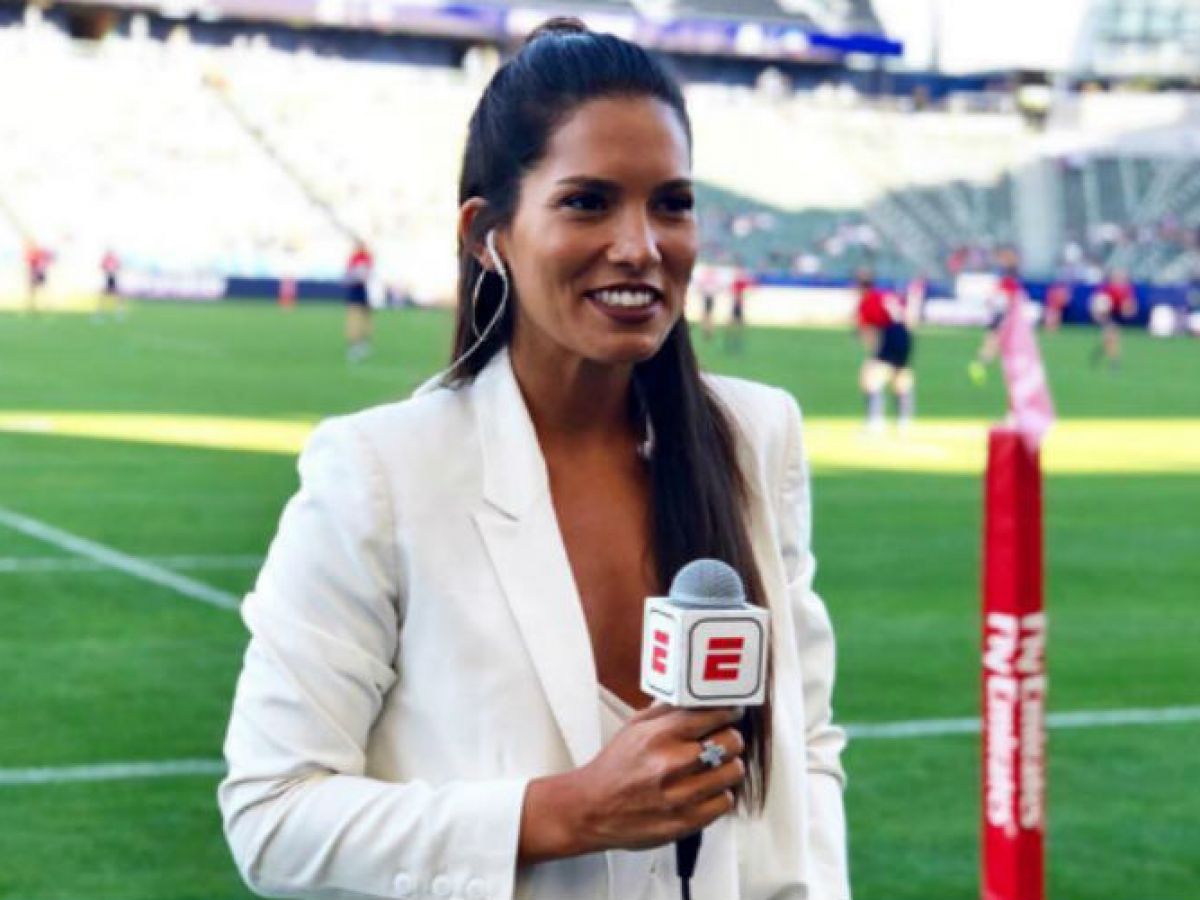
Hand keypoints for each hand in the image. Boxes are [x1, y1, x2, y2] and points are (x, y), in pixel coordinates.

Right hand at [518, 705, 744, 861]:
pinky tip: (706, 790)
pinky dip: (720, 795)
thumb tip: (698, 698)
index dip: (728, 712)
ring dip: (728, 767)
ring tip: (715, 767)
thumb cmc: (614, 768)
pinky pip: (725, 802)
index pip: (713, 714)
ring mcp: (680, 795)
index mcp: (659, 735)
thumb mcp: (635, 727)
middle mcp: (671, 763)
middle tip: (723, 742)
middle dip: (730, 739)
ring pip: (733, 772)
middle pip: (730, 742)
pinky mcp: (685, 821)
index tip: (731, 714)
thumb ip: (668, 711)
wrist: (591, 809)